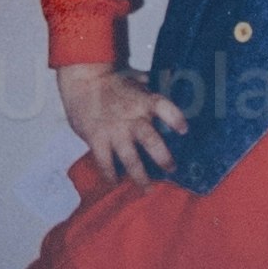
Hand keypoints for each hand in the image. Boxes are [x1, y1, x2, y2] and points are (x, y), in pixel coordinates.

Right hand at [55, 58, 183, 180]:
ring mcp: (113, 130)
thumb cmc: (114, 81)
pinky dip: (110, 175)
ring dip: (140, 176)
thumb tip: (173, 89)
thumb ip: (153, 93)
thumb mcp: (136, 80)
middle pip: (150, 140)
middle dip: (163, 158)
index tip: (184, 130)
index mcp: (144, 100)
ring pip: (129, 158)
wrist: (83, 79)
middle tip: (172, 169)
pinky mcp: (96, 139)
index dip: (175, 118)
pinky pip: (105, 163)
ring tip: (148, 189)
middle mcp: (131, 117)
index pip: (163, 107)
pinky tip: (116, 183)